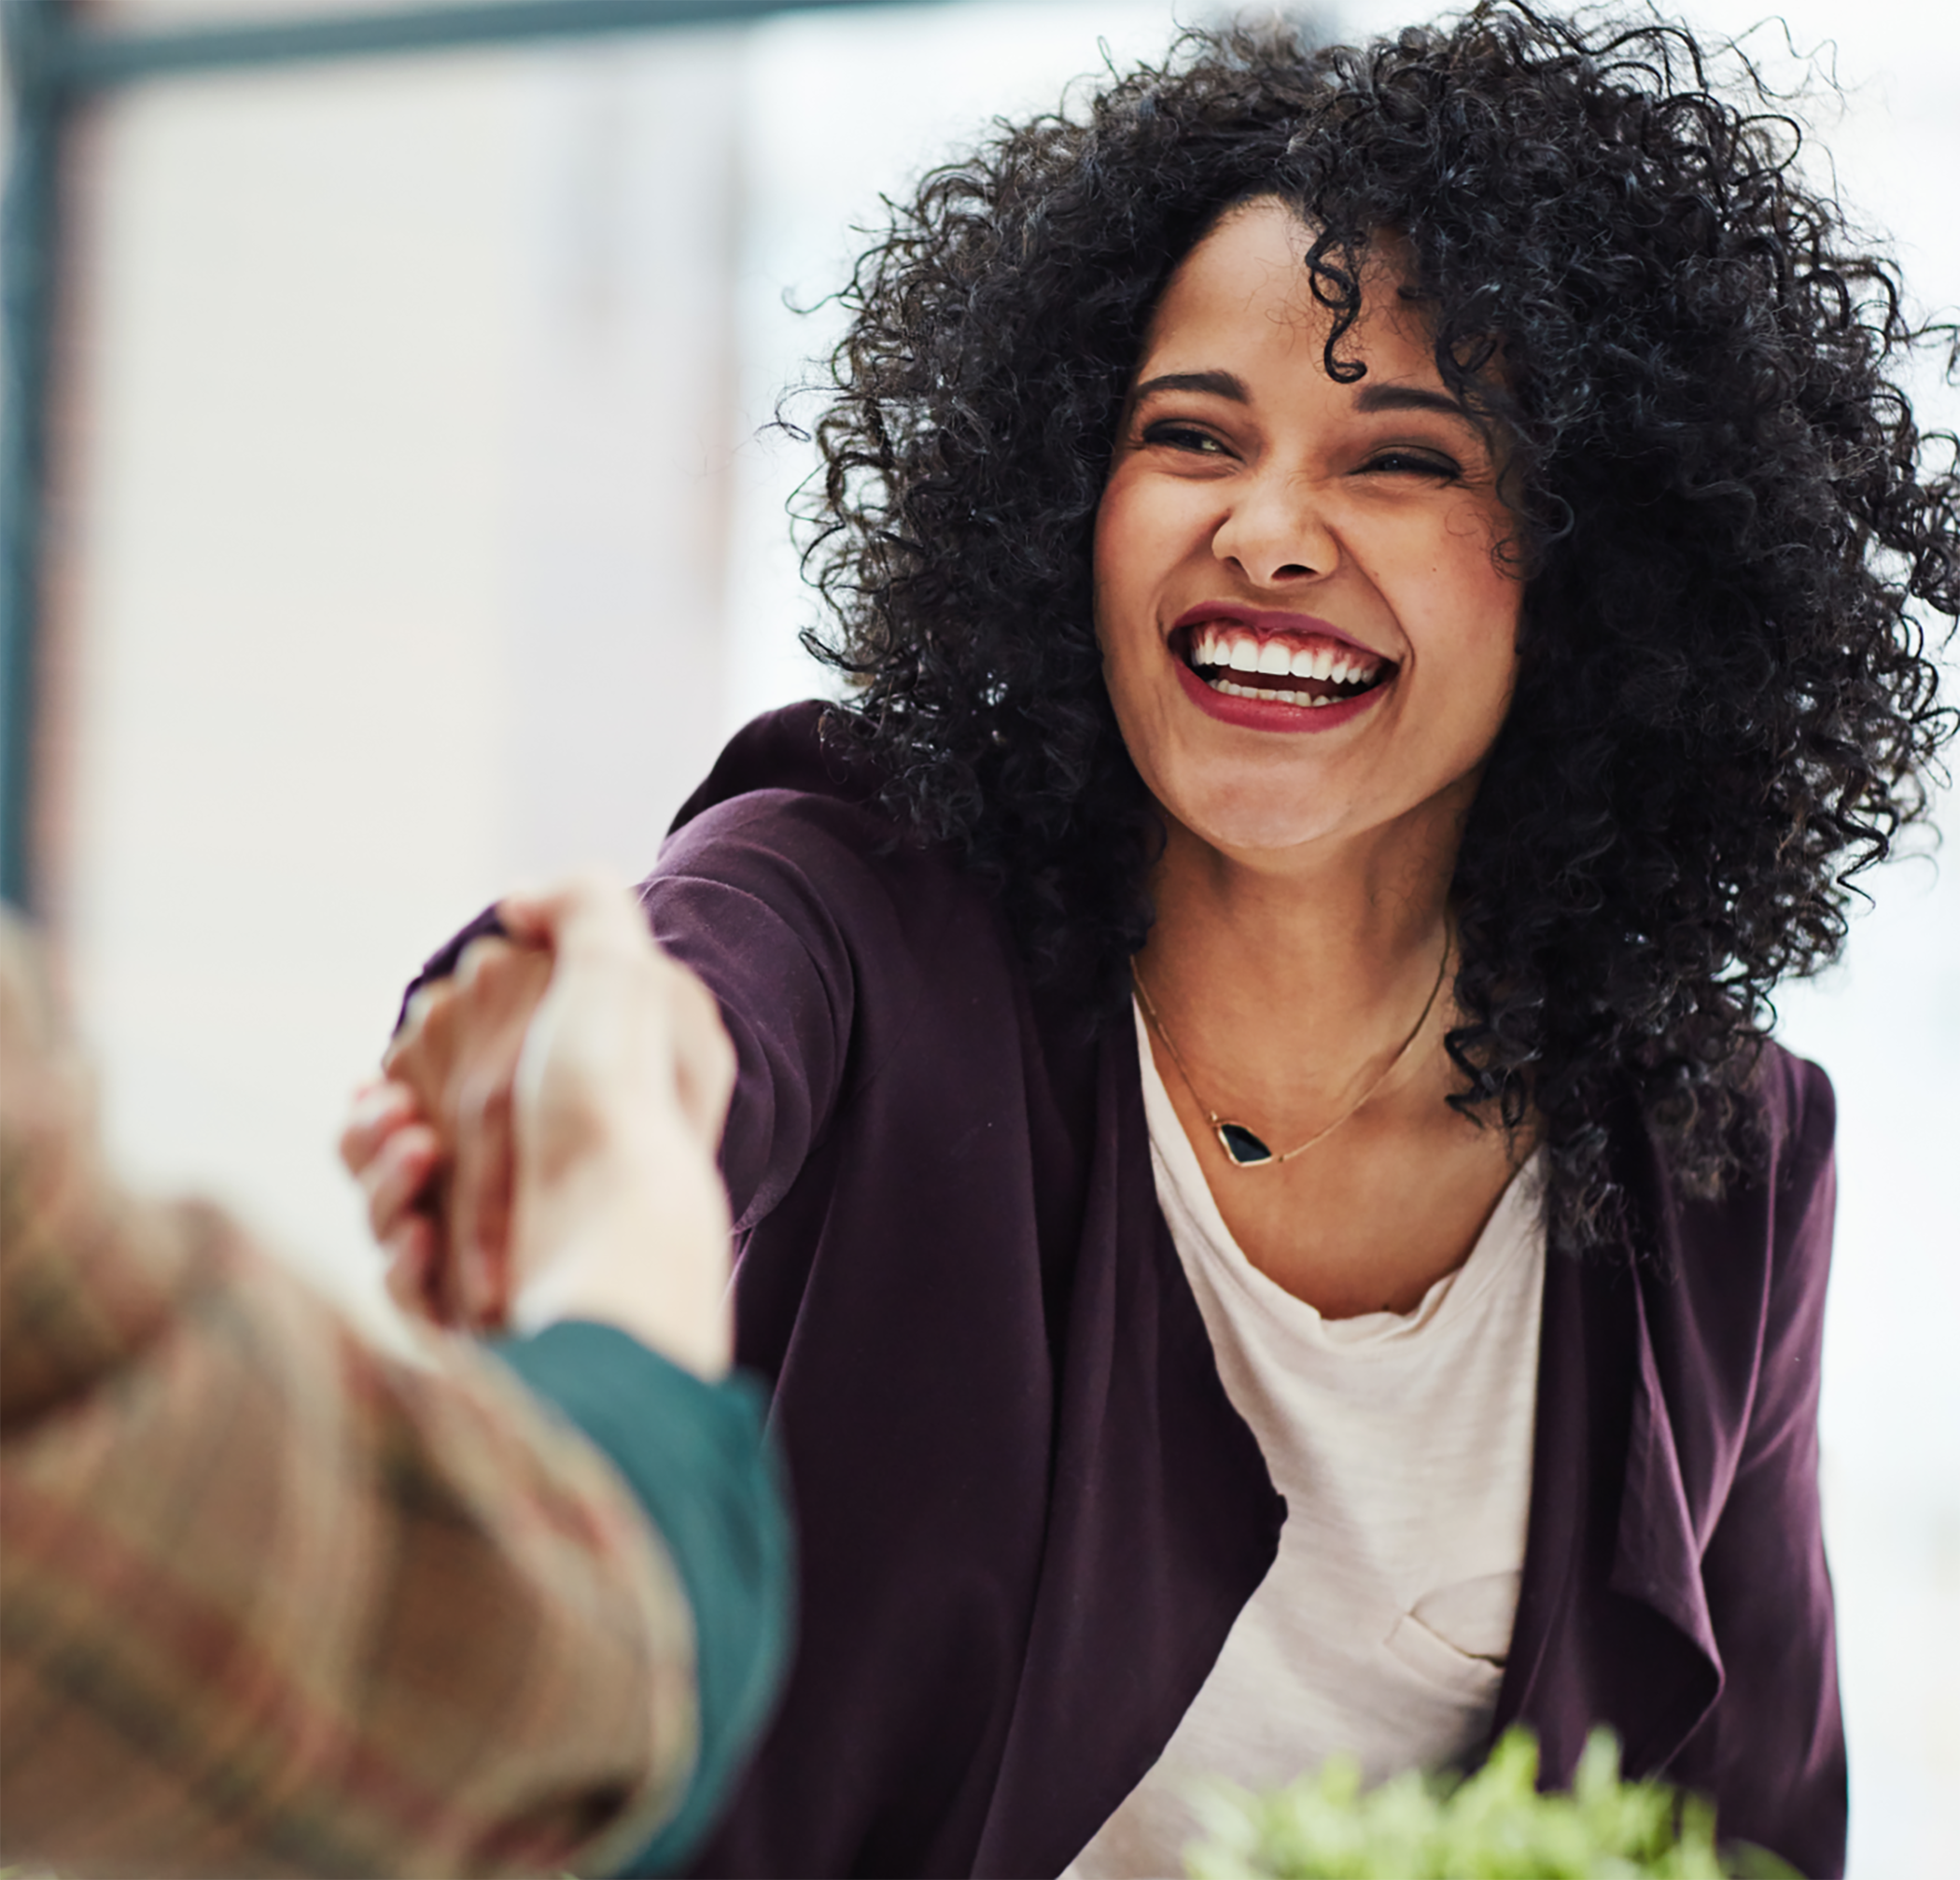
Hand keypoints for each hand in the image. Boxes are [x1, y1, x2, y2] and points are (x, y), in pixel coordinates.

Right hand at [345, 878, 736, 1373]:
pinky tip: (424, 1234)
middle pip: (403, 1142)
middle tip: (398, 1115)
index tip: (408, 1050)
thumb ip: (580, 906)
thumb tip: (517, 903)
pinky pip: (405, 1283)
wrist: (622, 1241)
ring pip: (389, 1208)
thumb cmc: (618, 1103)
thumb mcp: (621, 972)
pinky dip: (401, 1256)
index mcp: (562, 1107)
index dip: (417, 1061)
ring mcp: (505, 1249)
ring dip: (379, 1178)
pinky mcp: (479, 1314)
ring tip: (417, 1156)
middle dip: (378, 1123)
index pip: (456, 1079)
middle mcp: (535, 1179)